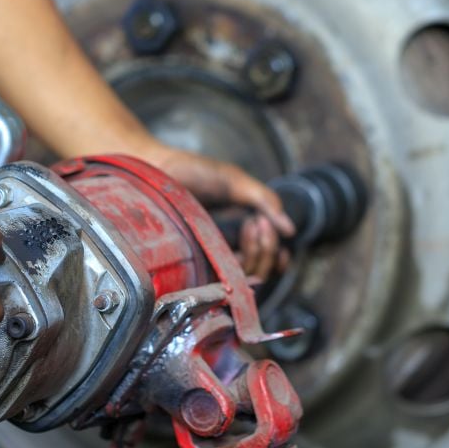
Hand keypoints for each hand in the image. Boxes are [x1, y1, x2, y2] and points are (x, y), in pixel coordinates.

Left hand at [140, 144, 294, 278]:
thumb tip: (290, 230)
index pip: (268, 260)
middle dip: (269, 247)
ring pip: (247, 276)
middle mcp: (227, 248)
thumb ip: (265, 200)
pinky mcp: (195, 263)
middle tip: (260, 221)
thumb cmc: (194, 172)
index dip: (278, 256)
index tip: (276, 233)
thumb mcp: (236, 181)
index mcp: (240, 231)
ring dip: (258, 253)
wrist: (158, 169)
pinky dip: (236, 267)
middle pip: (262, 269)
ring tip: (251, 224)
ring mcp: (212, 257)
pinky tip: (233, 245)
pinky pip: (222, 278)